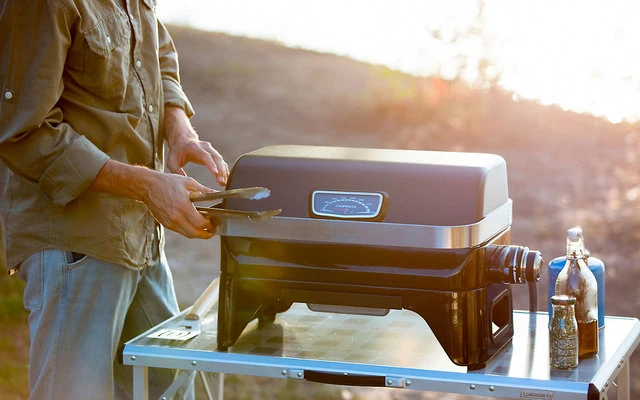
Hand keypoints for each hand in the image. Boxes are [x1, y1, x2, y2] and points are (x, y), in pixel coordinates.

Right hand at [89, 160, 217, 238]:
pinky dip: (188, 230)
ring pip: (188, 234)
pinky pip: (180, 231)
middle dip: (206, 234)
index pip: (200, 223)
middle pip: (195, 233)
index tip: (214, 221)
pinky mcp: (165, 224)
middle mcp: (176, 218)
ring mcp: (170, 222)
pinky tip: (193, 224)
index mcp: (183, 207)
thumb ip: (204, 191)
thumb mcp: (189, 183)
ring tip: (204, 228)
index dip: (209, 224)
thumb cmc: (168, 182)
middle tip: (212, 230)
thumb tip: (218, 194)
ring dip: (197, 233)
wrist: (148, 186)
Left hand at [164, 106, 228, 185]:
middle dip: (220, 170)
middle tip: (221, 182)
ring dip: (223, 171)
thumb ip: (176, 171)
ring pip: (220, 160)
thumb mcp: (172, 161)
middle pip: (216, 158)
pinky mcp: (214, 155)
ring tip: (223, 183)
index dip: (211, 164)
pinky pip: (221, 162)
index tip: (215, 173)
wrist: (183, 140)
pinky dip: (224, 171)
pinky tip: (224, 180)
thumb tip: (185, 182)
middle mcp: (205, 147)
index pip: (205, 155)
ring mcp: (211, 150)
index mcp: (194, 147)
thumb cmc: (177, 152)